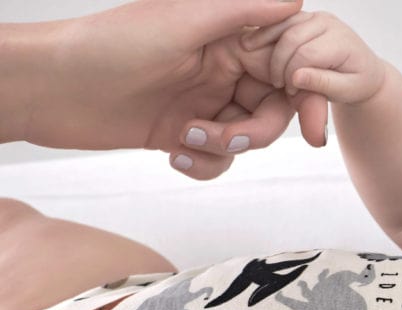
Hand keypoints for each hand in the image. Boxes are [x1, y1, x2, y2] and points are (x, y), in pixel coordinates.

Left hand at [20, 0, 327, 178]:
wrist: (51, 89)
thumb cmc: (108, 46)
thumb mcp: (183, 23)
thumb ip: (242, 12)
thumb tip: (296, 0)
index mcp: (224, 39)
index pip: (283, 65)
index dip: (301, 92)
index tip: (312, 121)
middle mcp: (218, 70)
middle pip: (272, 108)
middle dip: (257, 130)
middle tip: (229, 137)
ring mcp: (202, 103)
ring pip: (247, 137)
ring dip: (225, 148)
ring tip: (187, 141)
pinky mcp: (184, 135)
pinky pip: (218, 158)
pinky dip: (205, 164)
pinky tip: (174, 156)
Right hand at [242, 11, 386, 104]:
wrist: (363, 70)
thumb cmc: (356, 83)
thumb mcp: (346, 91)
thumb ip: (323, 84)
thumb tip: (296, 77)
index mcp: (341, 41)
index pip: (307, 54)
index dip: (293, 75)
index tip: (290, 93)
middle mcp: (327, 22)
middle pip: (291, 38)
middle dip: (279, 64)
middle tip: (278, 86)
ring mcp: (314, 17)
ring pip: (281, 26)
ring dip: (266, 47)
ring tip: (264, 72)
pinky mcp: (302, 17)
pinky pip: (278, 22)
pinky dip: (263, 34)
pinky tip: (250, 48)